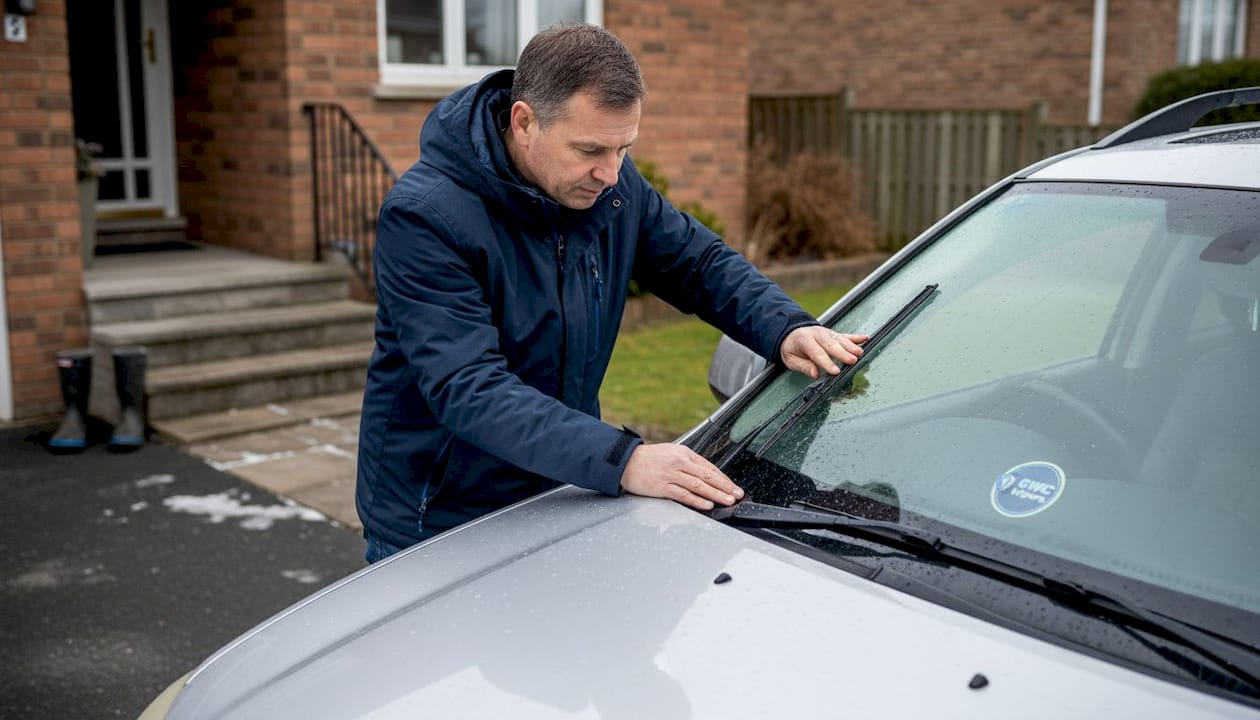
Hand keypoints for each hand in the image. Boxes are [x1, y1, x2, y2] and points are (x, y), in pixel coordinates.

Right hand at [620, 443, 743, 510]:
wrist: (625, 462)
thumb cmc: (647, 458)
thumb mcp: (671, 453)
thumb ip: (687, 463)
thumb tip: (705, 475)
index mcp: (684, 453)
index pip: (709, 466)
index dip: (723, 478)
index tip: (733, 486)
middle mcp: (679, 462)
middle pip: (707, 476)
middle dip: (725, 487)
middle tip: (737, 494)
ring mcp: (671, 474)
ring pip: (699, 485)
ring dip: (716, 494)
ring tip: (727, 501)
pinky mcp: (662, 486)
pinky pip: (684, 494)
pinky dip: (697, 500)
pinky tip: (707, 504)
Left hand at [780, 326, 868, 379]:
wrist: (791, 333)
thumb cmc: (792, 348)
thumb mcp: (790, 359)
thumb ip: (803, 366)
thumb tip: (815, 374)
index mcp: (804, 340)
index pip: (817, 353)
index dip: (827, 362)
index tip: (835, 371)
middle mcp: (817, 334)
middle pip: (831, 345)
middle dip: (842, 353)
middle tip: (852, 361)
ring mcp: (827, 333)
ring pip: (840, 339)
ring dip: (851, 346)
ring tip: (860, 353)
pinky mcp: (834, 334)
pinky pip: (846, 335)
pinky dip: (856, 337)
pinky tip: (865, 338)